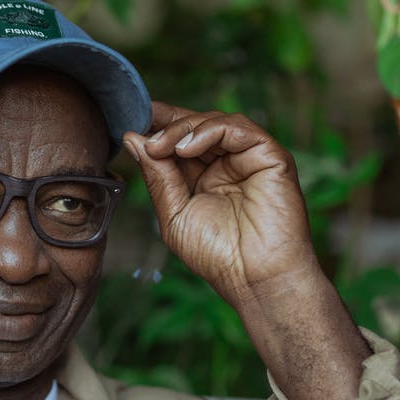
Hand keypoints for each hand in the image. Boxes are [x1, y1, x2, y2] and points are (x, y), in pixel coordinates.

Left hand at [122, 104, 317, 307]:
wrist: (254, 277)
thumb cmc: (218, 255)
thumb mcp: (174, 213)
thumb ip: (157, 176)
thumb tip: (132, 139)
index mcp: (204, 177)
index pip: (180, 141)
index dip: (156, 127)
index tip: (128, 121)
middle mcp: (228, 163)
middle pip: (196, 126)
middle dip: (165, 123)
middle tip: (140, 128)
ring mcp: (249, 158)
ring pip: (215, 122)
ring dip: (182, 128)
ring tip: (158, 146)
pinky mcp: (271, 156)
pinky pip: (238, 129)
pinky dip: (209, 130)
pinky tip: (185, 149)